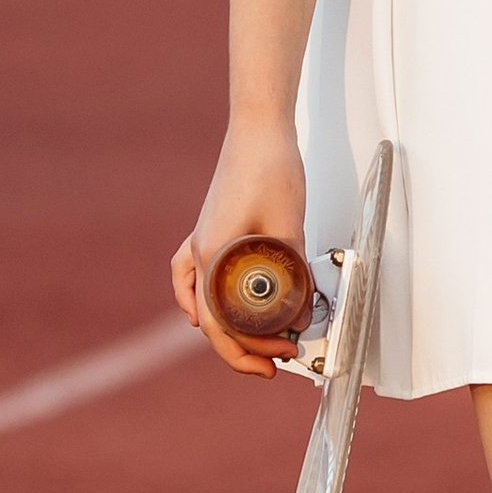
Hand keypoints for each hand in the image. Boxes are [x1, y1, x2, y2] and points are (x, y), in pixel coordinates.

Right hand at [173, 115, 312, 375]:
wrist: (258, 129)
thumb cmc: (270, 169)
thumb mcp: (290, 227)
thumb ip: (294, 275)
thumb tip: (301, 318)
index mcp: (213, 255)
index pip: (219, 325)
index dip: (246, 353)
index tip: (276, 363)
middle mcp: (201, 252)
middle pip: (211, 319)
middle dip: (243, 347)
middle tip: (277, 359)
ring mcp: (202, 240)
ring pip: (201, 300)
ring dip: (224, 327)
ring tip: (250, 344)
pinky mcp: (210, 229)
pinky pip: (190, 273)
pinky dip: (194, 295)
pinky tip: (200, 310)